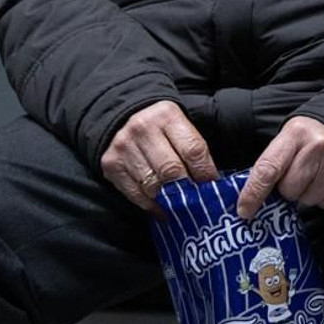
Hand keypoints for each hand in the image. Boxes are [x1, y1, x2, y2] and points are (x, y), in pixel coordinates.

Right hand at [101, 100, 217, 212]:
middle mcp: (142, 128)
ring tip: (182, 206)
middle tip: (198, 200)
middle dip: (187, 189)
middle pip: (171, 169)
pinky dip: (151, 205)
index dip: (205, 172)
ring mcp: (124, 147)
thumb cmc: (160, 127)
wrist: (122, 118)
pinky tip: (163, 209)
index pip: (192, 149)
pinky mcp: (111, 164)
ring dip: (169, 200)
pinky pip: (135, 193)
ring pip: (153, 185)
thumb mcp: (179, 125)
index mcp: (167, 115)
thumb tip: (210, 181)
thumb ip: (194, 148)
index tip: (212, 186)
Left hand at [236, 116, 323, 218]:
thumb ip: (270, 164)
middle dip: (286, 190)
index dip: (254, 193)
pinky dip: (323, 197)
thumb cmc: (308, 138)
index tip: (245, 210)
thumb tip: (249, 200)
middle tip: (294, 177)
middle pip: (289, 190)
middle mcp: (318, 147)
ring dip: (305, 195)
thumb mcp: (286, 140)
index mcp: (295, 134)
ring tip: (312, 177)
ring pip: (307, 200)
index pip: (268, 170)